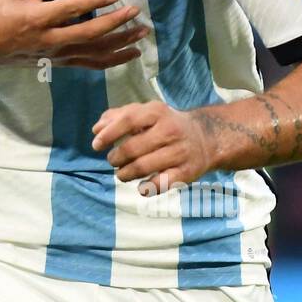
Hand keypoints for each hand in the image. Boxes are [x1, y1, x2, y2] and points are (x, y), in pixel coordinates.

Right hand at [0, 0, 146, 68]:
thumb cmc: (0, 12)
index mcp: (38, 19)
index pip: (71, 9)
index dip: (94, 2)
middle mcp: (51, 40)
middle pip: (89, 34)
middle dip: (115, 23)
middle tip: (135, 12)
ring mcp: (58, 55)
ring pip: (95, 53)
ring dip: (121, 44)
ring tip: (142, 34)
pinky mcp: (62, 62)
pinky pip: (92, 64)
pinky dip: (114, 60)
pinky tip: (130, 53)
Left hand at [91, 101, 217, 194]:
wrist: (205, 138)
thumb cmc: (165, 124)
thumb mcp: (145, 112)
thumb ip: (118, 116)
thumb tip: (96, 129)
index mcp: (157, 112)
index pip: (128, 120)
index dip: (109, 134)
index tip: (96, 145)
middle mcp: (170, 130)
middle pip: (133, 148)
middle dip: (116, 157)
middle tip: (112, 160)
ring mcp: (179, 152)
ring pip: (144, 167)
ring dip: (125, 173)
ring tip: (121, 173)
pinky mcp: (186, 172)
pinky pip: (161, 184)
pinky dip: (147, 188)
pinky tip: (141, 187)